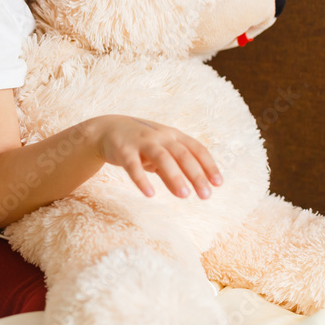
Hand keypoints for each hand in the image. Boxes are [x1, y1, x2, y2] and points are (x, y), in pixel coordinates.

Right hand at [92, 115, 222, 198]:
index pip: (196, 148)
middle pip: (182, 154)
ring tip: (184, 195)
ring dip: (174, 176)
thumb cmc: (140, 144)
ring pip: (161, 158)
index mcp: (172, 135)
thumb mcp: (159, 153)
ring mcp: (141, 142)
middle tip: (206, 195)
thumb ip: (173, 170)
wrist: (107, 129)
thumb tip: (188, 192)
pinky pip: (134, 166)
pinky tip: (150, 194)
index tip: (218, 183)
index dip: (208, 165)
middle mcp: (159, 136)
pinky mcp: (124, 150)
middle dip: (195, 174)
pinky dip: (142, 180)